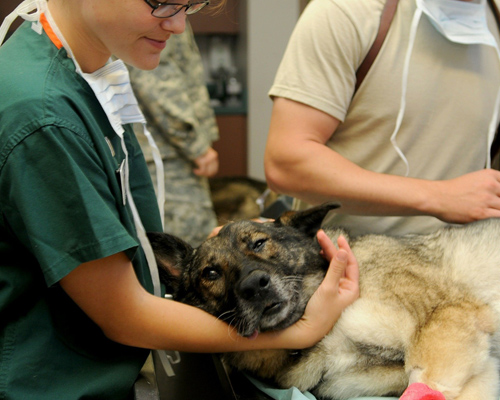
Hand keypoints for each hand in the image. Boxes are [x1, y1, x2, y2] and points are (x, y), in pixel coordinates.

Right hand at [193, 147, 218, 176]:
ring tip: (195, 170)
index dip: (209, 174)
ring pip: (207, 172)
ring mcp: (209, 159)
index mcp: (214, 156)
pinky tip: (194, 170)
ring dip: (200, 173)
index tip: (202, 173)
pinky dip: (198, 172)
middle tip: (198, 172)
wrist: (191, 142)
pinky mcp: (203, 161)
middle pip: (211, 172)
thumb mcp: (203, 154)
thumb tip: (208, 172)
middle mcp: (213, 157)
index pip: (215, 170)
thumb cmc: (196, 148)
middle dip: (205, 174)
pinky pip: (202, 171)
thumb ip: (207, 161)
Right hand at [280, 230, 358, 348]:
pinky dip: (325, 263)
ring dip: (328, 254)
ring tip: (320, 242)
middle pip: (341, 263)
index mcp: (352, 289)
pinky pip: (329, 273)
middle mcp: (346, 289)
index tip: (338, 237)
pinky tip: (320, 256)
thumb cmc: (320, 313)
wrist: (306, 331)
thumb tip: (343, 251)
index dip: (345, 249)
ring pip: (335, 267)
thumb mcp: (328, 288)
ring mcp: (337, 291)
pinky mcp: (327, 292)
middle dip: (332, 248)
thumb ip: (335, 269)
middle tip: (321, 235)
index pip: (351, 263)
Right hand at [429, 169, 499, 222]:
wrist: (437, 197)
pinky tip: (487, 216)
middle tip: (490, 203)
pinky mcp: (482, 213)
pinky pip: (498, 216)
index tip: (497, 195)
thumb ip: (487, 184)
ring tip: (486, 210)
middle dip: (498, 200)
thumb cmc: (451, 190)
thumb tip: (497, 193)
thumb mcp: (473, 179)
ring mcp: (487, 199)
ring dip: (496, 208)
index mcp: (488, 175)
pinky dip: (495, 217)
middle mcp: (490, 185)